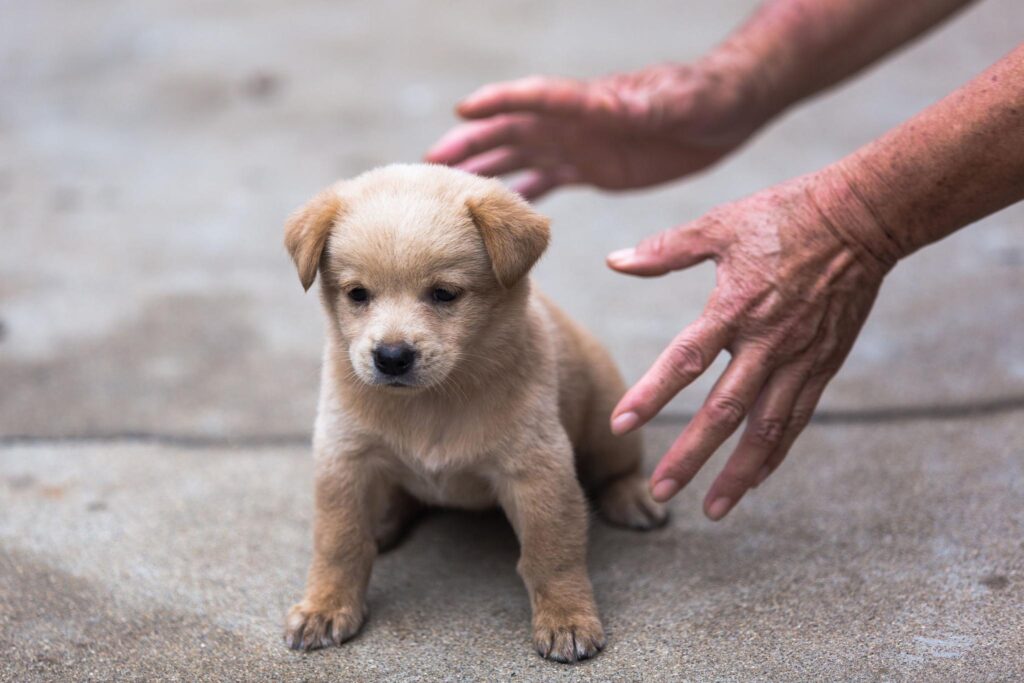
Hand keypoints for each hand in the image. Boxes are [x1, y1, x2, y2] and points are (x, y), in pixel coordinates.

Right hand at [425, 60, 768, 198]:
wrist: (723, 113)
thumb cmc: (703, 98)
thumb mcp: (680, 101)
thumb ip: (648, 104)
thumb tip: (620, 106)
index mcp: (590, 102)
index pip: (535, 98)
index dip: (499, 103)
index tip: (461, 110)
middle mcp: (573, 123)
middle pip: (509, 132)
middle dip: (470, 145)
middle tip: (429, 165)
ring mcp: (577, 145)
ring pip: (518, 159)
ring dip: (483, 173)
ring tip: (446, 193)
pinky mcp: (590, 168)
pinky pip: (544, 182)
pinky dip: (518, 197)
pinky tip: (495, 218)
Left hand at [606, 170, 888, 519]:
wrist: (862, 217)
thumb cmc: (784, 215)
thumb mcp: (720, 225)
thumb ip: (666, 250)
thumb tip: (614, 261)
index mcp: (735, 307)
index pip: (685, 360)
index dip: (651, 394)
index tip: (620, 424)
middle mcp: (768, 342)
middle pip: (725, 412)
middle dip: (691, 456)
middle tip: (660, 490)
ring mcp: (801, 359)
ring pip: (767, 430)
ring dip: (738, 473)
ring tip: (711, 508)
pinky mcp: (823, 366)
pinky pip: (796, 420)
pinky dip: (774, 454)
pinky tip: (755, 479)